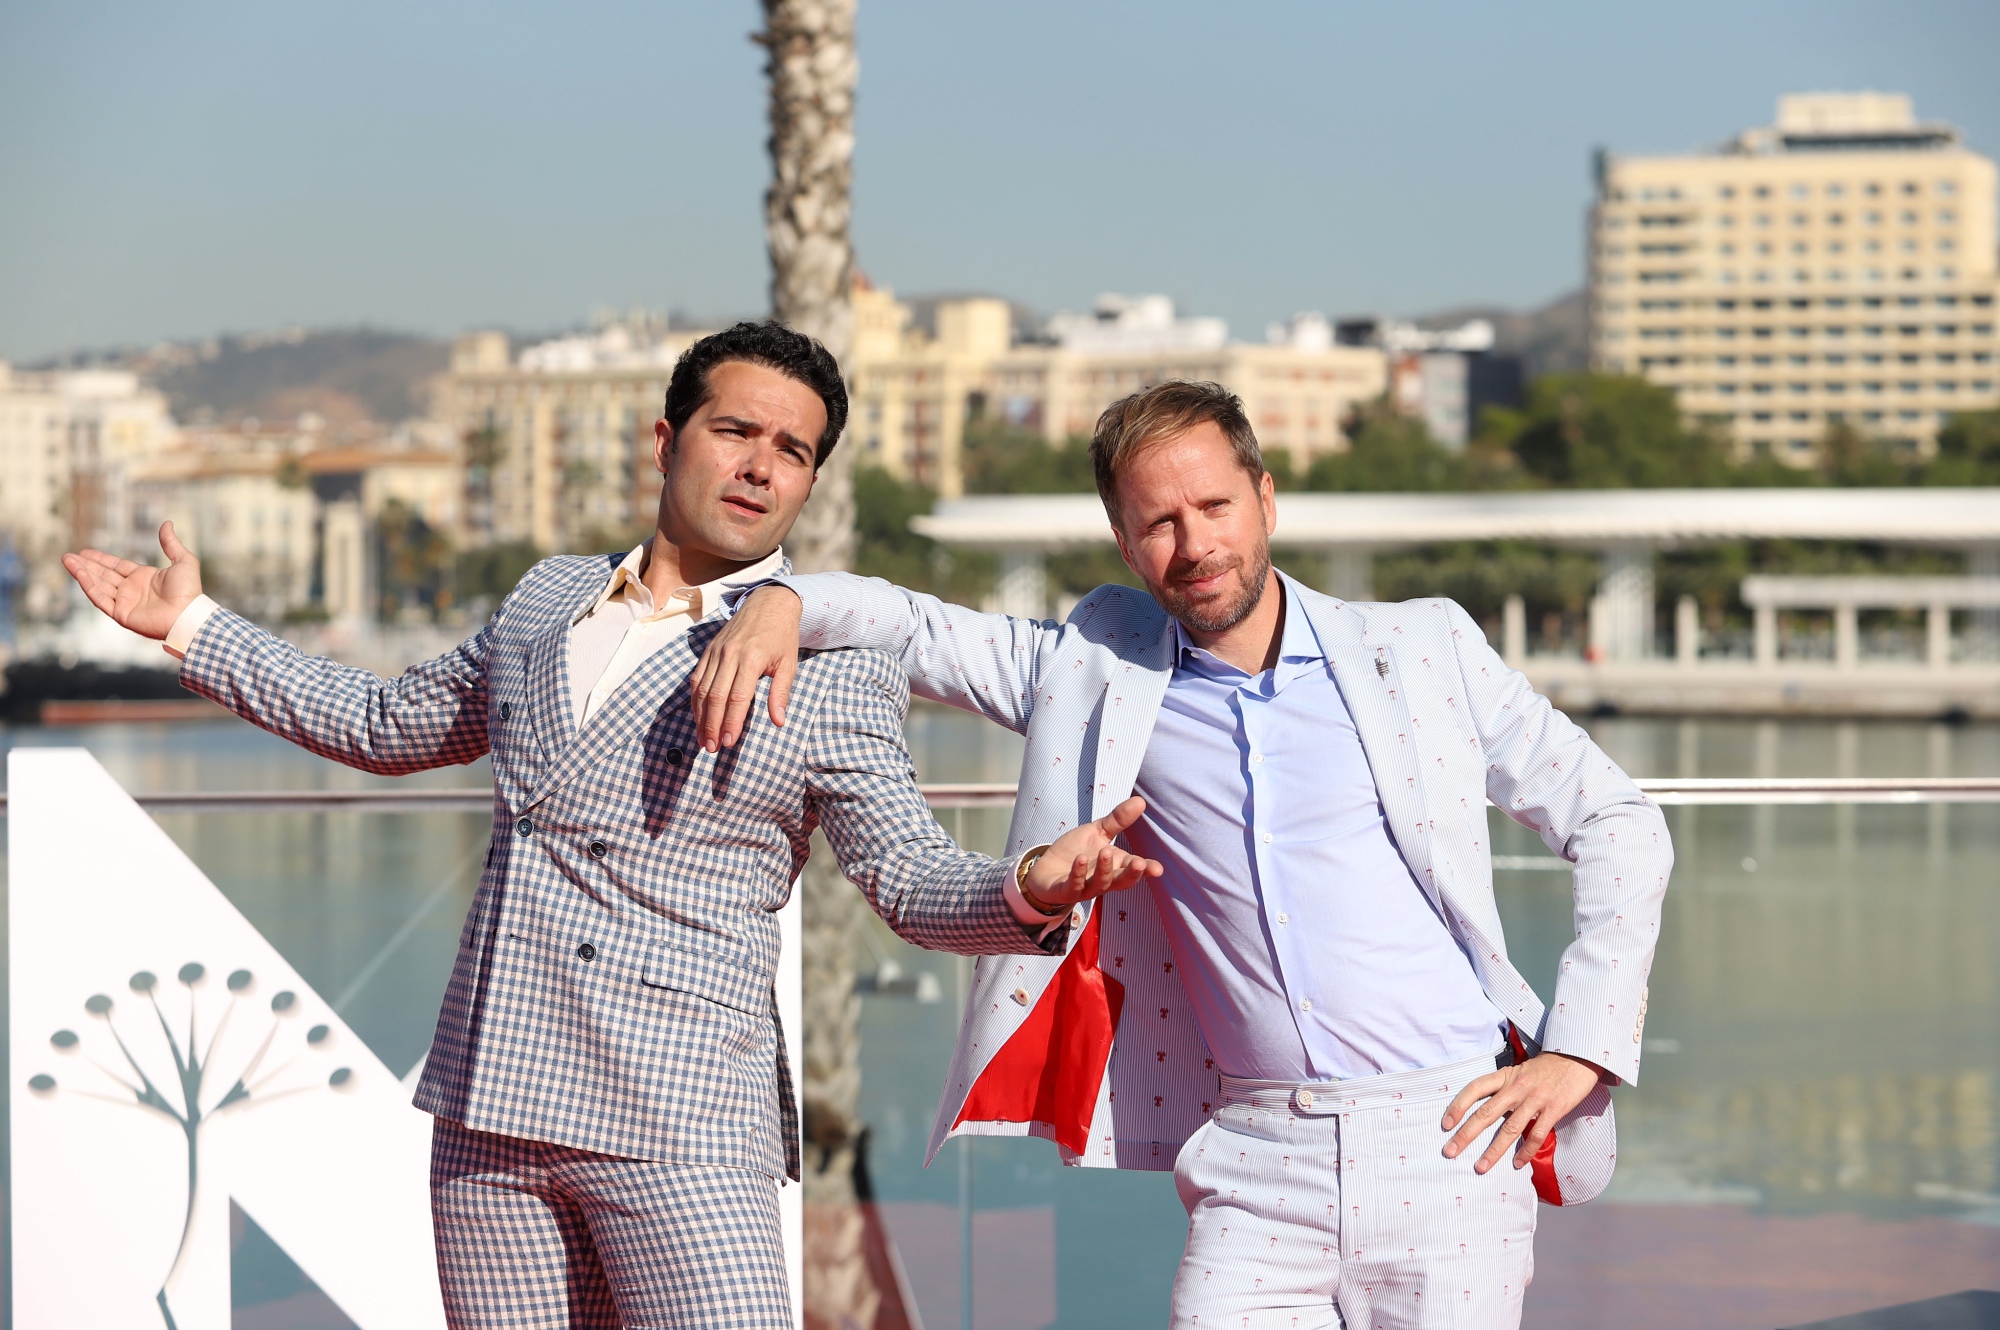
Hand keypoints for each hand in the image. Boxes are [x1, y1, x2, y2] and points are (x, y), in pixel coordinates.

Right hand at [61, 520, 203, 640]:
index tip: (85, 552)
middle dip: (86, 565)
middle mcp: (132, 590)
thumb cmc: (189, 591)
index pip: (117, 566)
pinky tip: (79, 573)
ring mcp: (125, 602)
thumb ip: (171, 543)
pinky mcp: (121, 614)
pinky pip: (100, 598)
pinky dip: (88, 586)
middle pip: (104, 575)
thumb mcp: (183, 561)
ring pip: (98, 585)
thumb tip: (168, 523)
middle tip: (68, 556)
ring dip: (82, 573)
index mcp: (144, 578)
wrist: (187, 615)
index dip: (101, 559)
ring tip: (67, 560)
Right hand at [692, 584, 802, 751]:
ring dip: (701, 716)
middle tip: (712, 748)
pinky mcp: (709, 651)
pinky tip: (698, 716)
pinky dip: (696, 699)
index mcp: (752, 658)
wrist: (768, 604)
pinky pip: (697, 678)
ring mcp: (716, 652)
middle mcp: (729, 655)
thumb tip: (779, 721)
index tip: (729, 743)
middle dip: (712, 725)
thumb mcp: (789, 664)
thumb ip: (781, 693)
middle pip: (716, 696)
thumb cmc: (782, 636)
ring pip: (702, 689)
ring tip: (703, 739)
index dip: (731, 722)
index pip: (737, 697)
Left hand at [1022, 797, 1163, 911]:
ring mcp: (1085, 887)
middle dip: (1131, 874)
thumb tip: (1140, 801)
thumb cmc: (1076, 851)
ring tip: (1105, 851)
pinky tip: (1079, 859)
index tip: (1158, 869)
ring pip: (1100, 884)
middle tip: (1139, 863)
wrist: (1046, 869)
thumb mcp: (1097, 832)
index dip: (1146, 870)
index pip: (1134, 870)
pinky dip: (1077, 873)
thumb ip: (1118, 819)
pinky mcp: (1065, 891)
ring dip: (1104, 869)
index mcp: (1114, 866)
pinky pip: (1073, 886)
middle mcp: (1103, 880)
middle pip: (1122, 881)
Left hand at [1440, 1051, 1604, 1173]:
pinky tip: (1518, 1164)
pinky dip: (1526, 1151)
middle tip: (1450, 1152)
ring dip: (1494, 1151)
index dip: (1458, 1106)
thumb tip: (1485, 1110)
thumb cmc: (1546, 1067)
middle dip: (1466, 1135)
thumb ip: (1504, 1088)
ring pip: (1509, 1129)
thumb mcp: (1519, 1071)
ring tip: (1480, 1167)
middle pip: (1485, 1113)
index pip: (1474, 1089)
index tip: (1445, 1124)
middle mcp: (1516, 1088)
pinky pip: (1537, 1135)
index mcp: (1505, 1076)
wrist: (1578, 1057)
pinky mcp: (1554, 1109)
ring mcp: (1535, 1099)